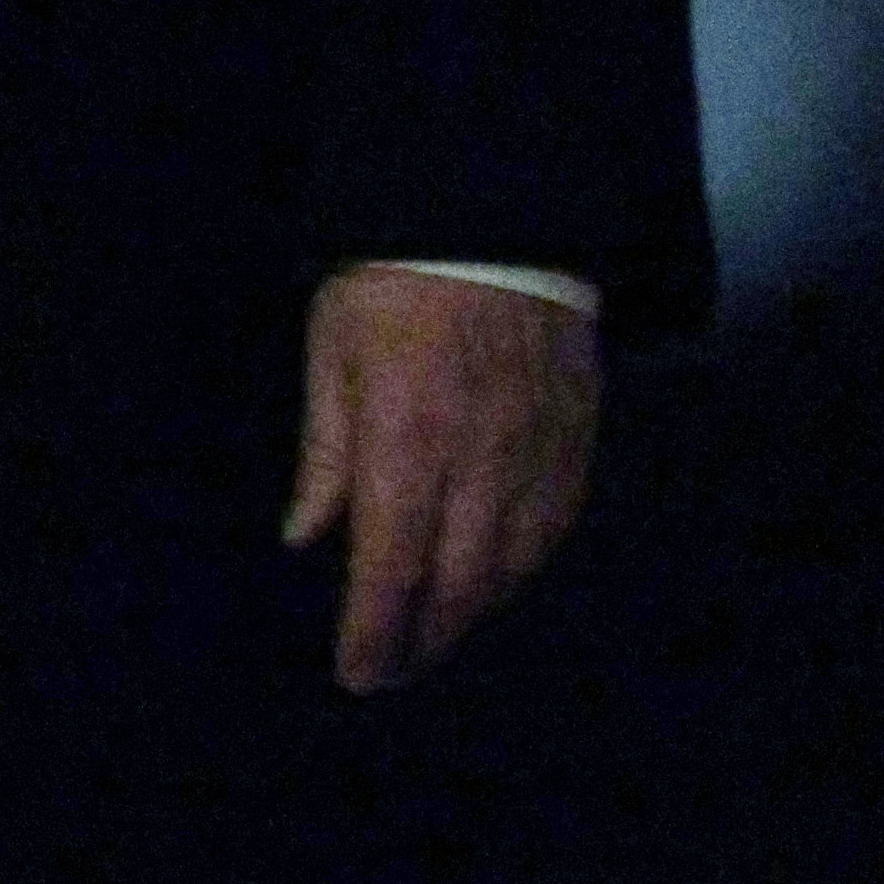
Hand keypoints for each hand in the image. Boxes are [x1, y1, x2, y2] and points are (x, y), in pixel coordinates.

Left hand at [280, 265, 598, 693]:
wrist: (495, 208)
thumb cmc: (392, 277)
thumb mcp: (332, 350)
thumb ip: (325, 453)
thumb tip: (304, 537)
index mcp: (407, 440)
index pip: (391, 567)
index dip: (374, 633)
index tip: (358, 676)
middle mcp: (480, 461)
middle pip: (458, 585)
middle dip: (425, 639)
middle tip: (395, 668)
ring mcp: (539, 452)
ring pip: (513, 566)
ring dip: (474, 611)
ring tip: (438, 630)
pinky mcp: (579, 435)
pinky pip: (557, 526)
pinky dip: (525, 566)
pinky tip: (499, 576)